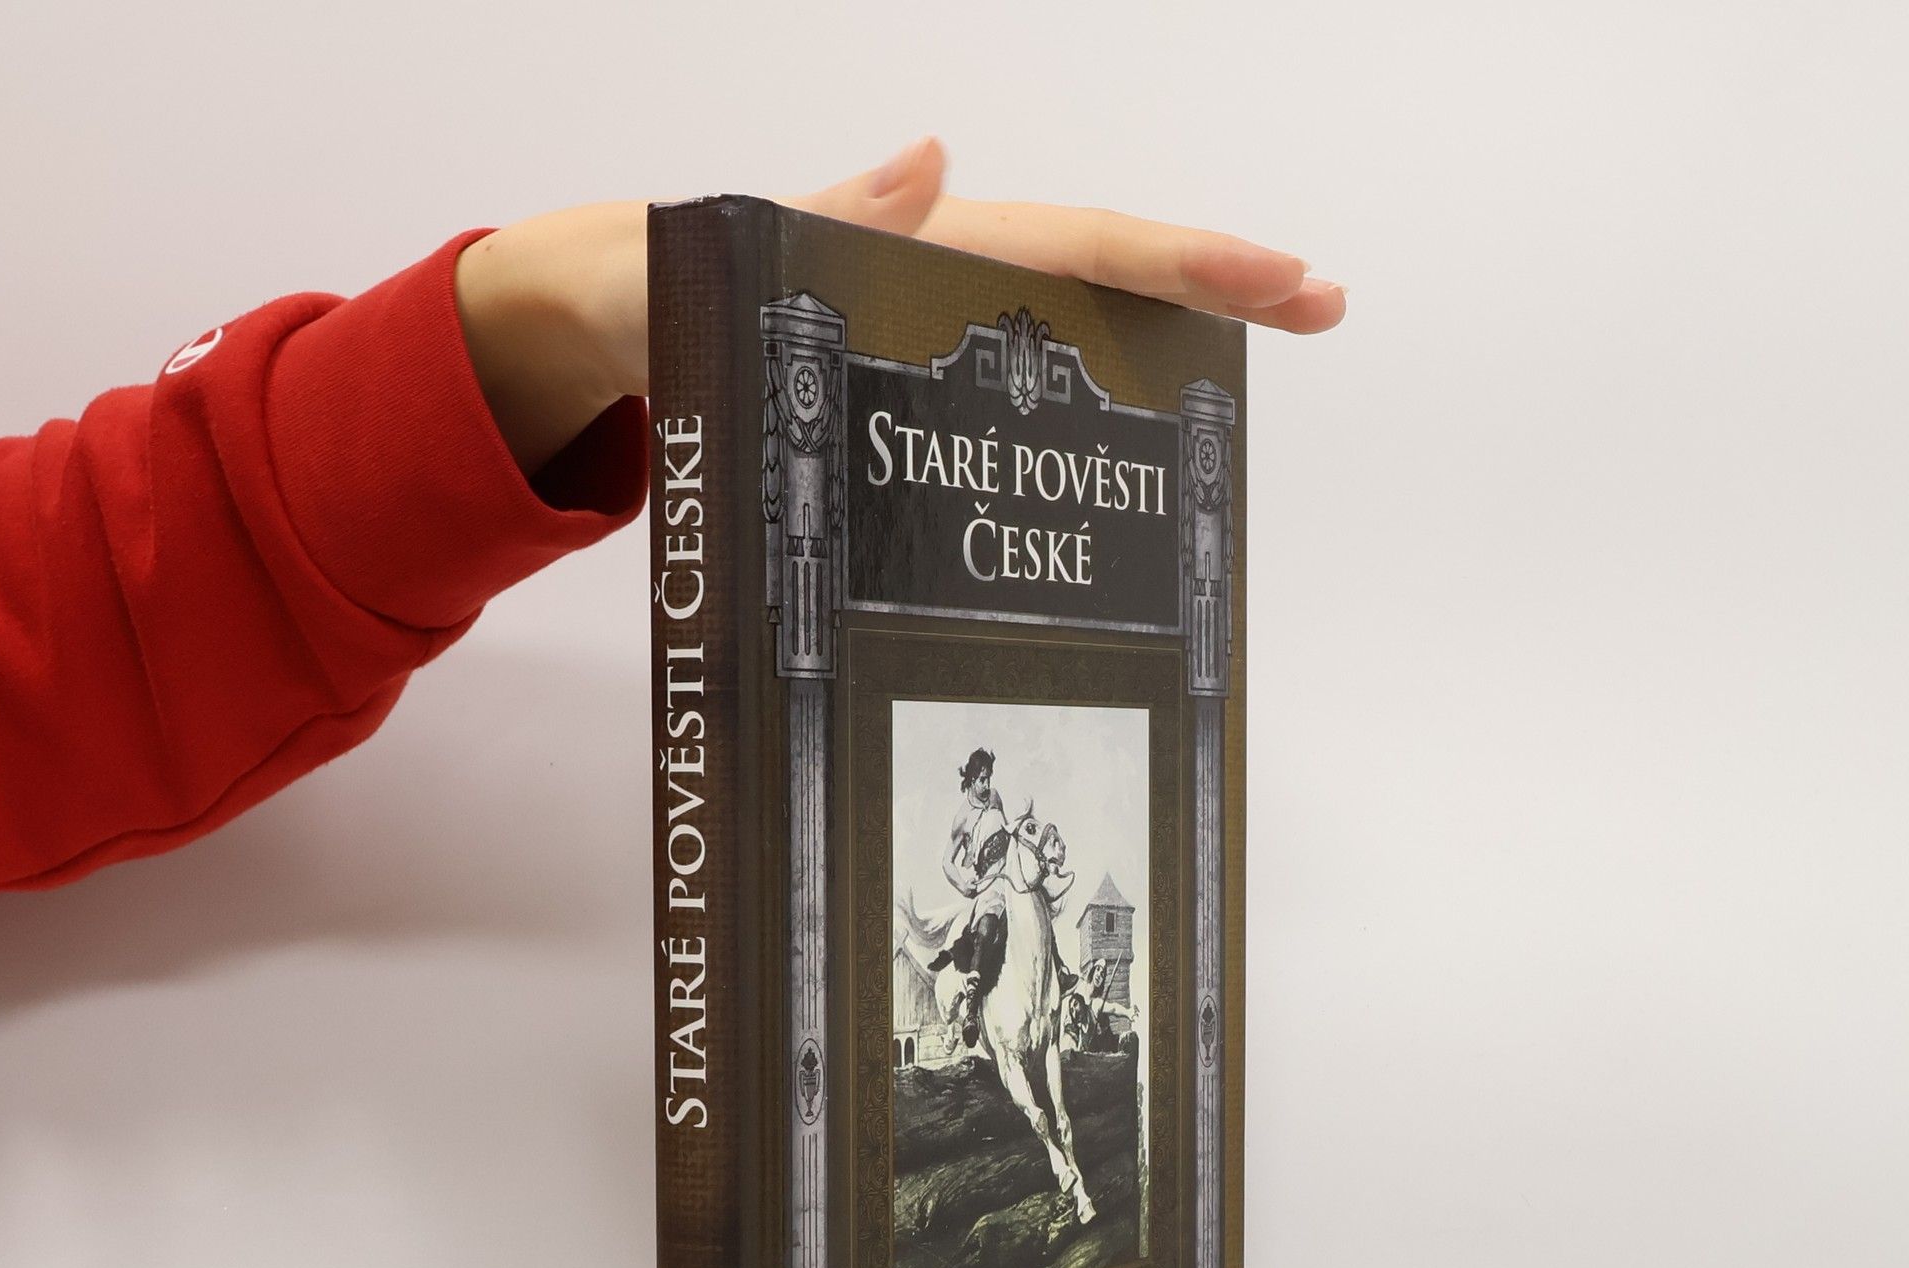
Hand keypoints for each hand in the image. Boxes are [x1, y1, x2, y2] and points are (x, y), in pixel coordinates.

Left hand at [454, 137, 1342, 476]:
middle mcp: (935, 280)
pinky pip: (1003, 393)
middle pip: (1100, 277)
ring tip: (1249, 382)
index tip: (1272, 273)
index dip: (1174, 258)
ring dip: (1160, 346)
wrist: (592, 324)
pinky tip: (1114, 459)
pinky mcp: (895, 384)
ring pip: (1065, 332)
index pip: (1070, 242)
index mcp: (910, 244)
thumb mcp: (702, 252)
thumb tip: (934, 163)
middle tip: (1321, 306)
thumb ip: (807, 220)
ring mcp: (921, 335)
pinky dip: (1074, 409)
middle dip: (1211, 287)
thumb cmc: (635, 285)